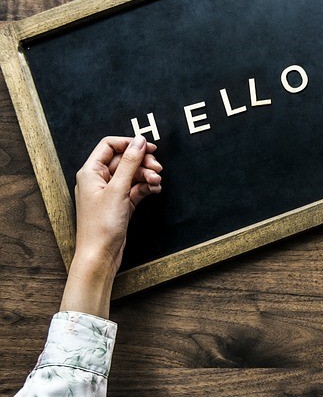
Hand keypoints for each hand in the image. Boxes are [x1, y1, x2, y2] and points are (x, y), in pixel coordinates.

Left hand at [60, 134, 162, 317]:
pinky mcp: (121, 204)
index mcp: (91, 172)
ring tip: (157, 182)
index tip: (149, 147)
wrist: (100, 254)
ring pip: (132, 175)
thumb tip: (140, 141)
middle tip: (158, 168)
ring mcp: (110, 192)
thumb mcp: (118, 189)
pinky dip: (146, 187)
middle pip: (124, 160)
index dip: (130, 144)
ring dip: (147, 176)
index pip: (110, 146)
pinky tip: (155, 190)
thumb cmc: (101, 225)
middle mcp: (99, 180)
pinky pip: (136, 189)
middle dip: (143, 162)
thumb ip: (130, 163)